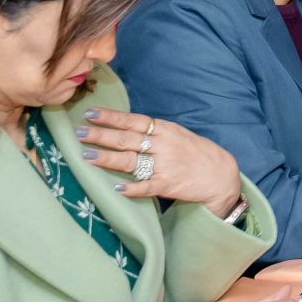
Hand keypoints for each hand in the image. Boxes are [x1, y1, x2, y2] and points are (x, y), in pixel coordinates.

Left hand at [79, 108, 241, 214]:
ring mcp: (166, 165)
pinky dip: (132, 187)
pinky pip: (147, 186)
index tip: (91, 114)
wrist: (222, 175)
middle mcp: (164, 145)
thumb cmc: (198, 153)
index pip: (134, 121)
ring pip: (132, 161)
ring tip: (87, 156)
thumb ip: (156, 132)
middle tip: (79, 133)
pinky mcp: (169, 185)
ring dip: (108, 158)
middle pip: (127, 139)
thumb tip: (127, 127)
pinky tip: (117, 187)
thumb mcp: (179, 135)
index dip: (112, 117)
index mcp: (166, 130)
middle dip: (101, 135)